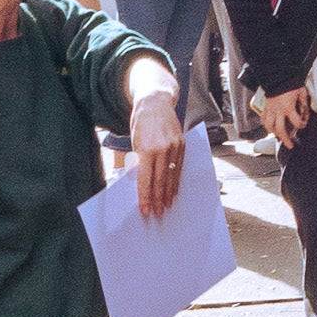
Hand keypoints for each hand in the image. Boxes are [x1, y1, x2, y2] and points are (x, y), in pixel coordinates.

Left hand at [129, 92, 185, 216]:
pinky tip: (174, 191)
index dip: (145, 197)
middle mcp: (163, 149)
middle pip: (160, 181)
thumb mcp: (134, 142)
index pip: (146, 180)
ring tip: (166, 207)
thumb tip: (138, 181)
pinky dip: (176, 181)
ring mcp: (175, 147)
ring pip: (172, 176)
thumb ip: (137, 161)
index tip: (145, 210)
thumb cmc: (141, 122)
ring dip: (169, 194)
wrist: (155, 102)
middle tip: (157, 214)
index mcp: (147, 149)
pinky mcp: (182, 145)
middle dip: (158, 199)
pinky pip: (179, 168)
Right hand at [256, 86, 315, 147]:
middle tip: (290, 145)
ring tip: (278, 138)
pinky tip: (269, 127)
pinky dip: (265, 124)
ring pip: (269, 126)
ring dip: (274, 133)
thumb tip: (306, 113)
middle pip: (280, 130)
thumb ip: (304, 104)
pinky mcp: (265, 107)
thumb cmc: (290, 83)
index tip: (303, 124)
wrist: (277, 76)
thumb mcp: (301, 92)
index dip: (302, 124)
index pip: (296, 122)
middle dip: (286, 140)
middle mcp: (278, 111)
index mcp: (288, 108)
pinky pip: (263, 119)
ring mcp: (270, 110)